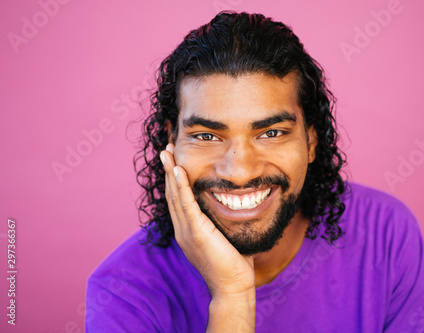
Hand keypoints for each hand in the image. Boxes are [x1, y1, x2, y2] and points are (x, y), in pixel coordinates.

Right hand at [160, 143, 255, 297]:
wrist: (233, 286)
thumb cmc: (233, 264)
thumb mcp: (225, 236)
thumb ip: (223, 221)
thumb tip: (235, 205)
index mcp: (188, 230)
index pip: (178, 199)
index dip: (175, 178)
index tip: (175, 160)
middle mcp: (182, 229)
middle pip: (172, 193)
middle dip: (169, 169)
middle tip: (166, 149)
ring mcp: (186, 231)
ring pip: (175, 195)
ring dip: (171, 172)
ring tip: (167, 152)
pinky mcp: (196, 233)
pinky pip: (186, 205)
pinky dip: (181, 186)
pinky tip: (179, 170)